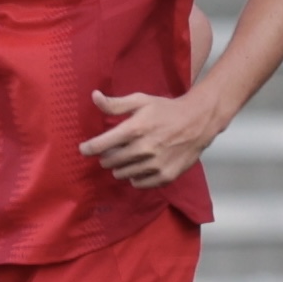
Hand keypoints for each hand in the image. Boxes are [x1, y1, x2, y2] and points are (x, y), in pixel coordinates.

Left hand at [79, 88, 226, 188]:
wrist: (197, 121)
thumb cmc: (165, 110)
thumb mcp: (140, 101)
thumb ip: (115, 104)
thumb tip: (94, 97)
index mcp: (134, 129)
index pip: (100, 145)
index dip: (88, 148)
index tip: (84, 149)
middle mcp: (143, 149)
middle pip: (109, 162)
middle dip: (106, 156)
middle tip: (112, 150)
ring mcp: (155, 165)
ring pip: (122, 174)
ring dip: (120, 167)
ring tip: (127, 157)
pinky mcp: (165, 176)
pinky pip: (139, 183)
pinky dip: (135, 177)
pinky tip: (139, 167)